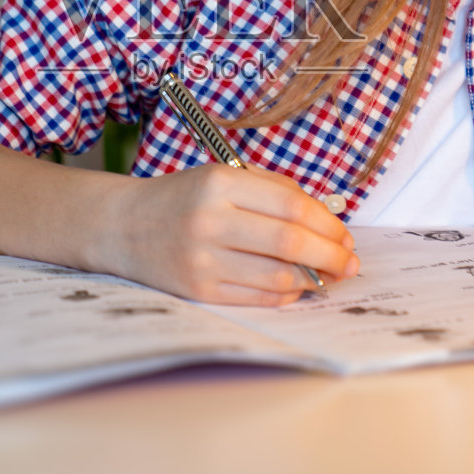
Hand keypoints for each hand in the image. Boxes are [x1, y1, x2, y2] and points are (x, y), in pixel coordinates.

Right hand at [109, 164, 359, 305]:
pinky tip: (296, 286)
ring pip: (278, 275)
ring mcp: (202, 259)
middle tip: (350, 262)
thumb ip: (273, 191)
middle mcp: (210, 221)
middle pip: (291, 242)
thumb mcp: (223, 176)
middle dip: (331, 255)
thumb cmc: (183, 198)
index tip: (345, 235)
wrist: (123, 226)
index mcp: (220, 184)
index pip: (292, 206)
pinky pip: (258, 297)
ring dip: (314, 279)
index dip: (328, 224)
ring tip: (328, 276)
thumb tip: (327, 219)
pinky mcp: (198, 290)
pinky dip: (286, 293)